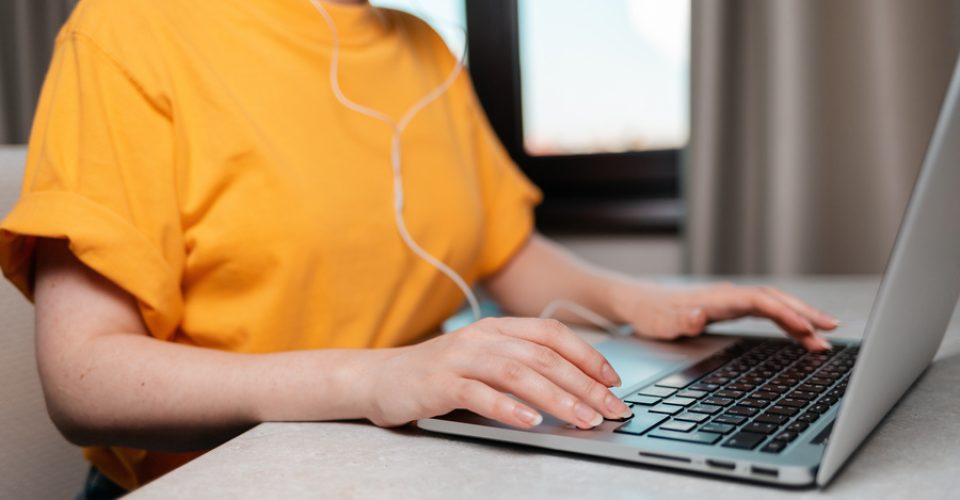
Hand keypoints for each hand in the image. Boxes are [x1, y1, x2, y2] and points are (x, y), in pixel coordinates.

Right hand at [362, 317, 632, 429]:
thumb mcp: (485, 362)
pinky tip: (530, 421)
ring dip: (557, 397)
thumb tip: (577, 391)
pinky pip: (479, 393)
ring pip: (518, 373)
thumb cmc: (440, 375)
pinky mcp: (439, 382)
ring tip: (582, 419)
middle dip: (584, 385)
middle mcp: (482, 336)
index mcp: (498, 327)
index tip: (613, 382)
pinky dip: (508, 407)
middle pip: (543, 357)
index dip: (587, 355)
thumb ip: (522, 368)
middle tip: (611, 409)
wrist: (381, 379)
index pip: (552, 333)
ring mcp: (460, 357)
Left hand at [612, 283, 839, 350]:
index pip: (760, 302)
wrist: (638, 302)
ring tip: (825, 336)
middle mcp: (729, 295)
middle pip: (775, 300)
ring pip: (775, 304)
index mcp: (718, 298)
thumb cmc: (650, 314)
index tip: (807, 329)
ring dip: (800, 317)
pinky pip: (766, 311)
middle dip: (805, 314)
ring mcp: (731, 300)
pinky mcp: (730, 307)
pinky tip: (799, 333)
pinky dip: (786, 320)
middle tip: (833, 331)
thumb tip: (698, 316)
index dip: (786, 314)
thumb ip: (679, 320)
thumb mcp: (660, 323)